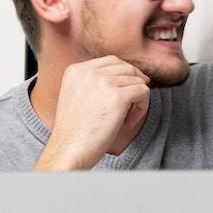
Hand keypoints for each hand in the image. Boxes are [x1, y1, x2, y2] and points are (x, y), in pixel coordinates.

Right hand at [36, 56, 150, 169]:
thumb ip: (93, 83)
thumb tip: (127, 76)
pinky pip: (143, 92)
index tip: (128, 91)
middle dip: (134, 84)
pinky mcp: (117, 96)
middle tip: (132, 105)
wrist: (69, 151)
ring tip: (126, 118)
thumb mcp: (77, 97)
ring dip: (138, 99)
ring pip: (137, 80)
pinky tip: (129, 122)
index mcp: (76, 70)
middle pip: (126, 68)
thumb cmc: (75, 132)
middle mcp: (88, 72)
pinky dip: (142, 107)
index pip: (111, 61)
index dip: (125, 74)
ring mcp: (103, 82)